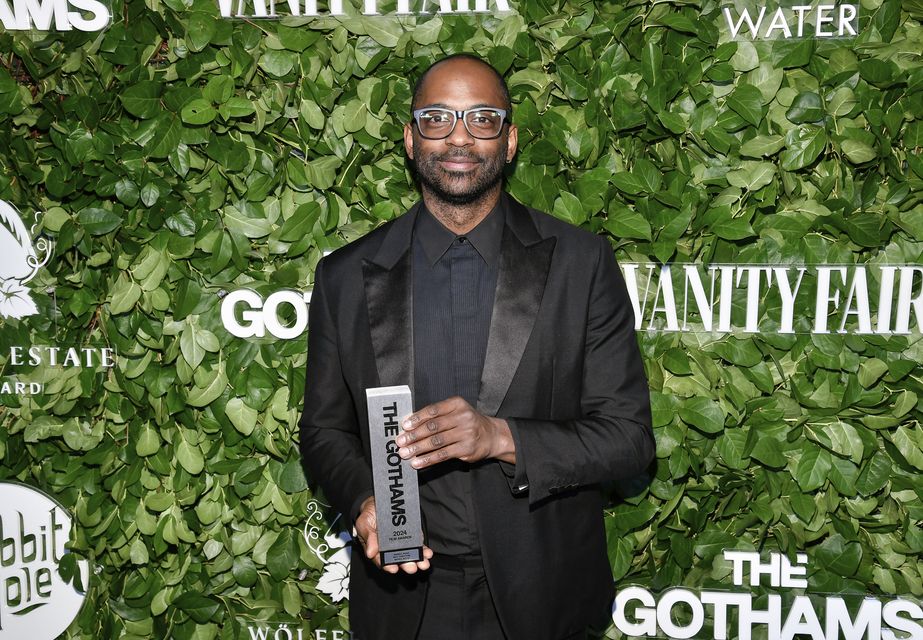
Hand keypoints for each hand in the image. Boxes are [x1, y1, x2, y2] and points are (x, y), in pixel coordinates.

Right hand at [353, 497, 432, 574]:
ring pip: (410, 554)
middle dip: (406, 565)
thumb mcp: (364, 523)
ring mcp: (401, 542)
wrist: (377, 502)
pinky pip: (418, 544)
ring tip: (423, 563)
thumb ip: (368, 537)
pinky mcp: (411, 535)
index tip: (393, 568)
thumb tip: (370, 553)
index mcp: (377, 549)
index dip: (387, 566)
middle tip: (412, 567)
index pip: (382, 561)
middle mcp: (390, 548)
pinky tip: (427, 553)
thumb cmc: (368, 515)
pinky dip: (423, 549)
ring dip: (417, 560)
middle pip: (399, 560)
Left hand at [396, 396, 515, 468]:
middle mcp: (463, 417)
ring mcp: (466, 433)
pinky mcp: (466, 449)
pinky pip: (443, 455)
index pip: (433, 410)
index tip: (404, 426)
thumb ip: (436, 416)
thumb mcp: (455, 412)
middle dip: (414, 435)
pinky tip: (417, 463)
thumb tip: (409, 425)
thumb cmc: (467, 422)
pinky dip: (428, 459)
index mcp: (457, 404)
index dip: (417, 418)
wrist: (492, 436)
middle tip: (400, 441)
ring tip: (405, 453)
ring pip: (436, 442)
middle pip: (433, 427)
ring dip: (418, 448)